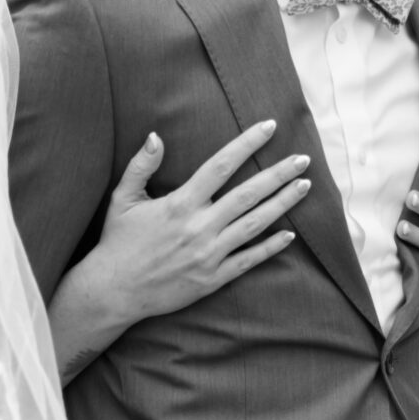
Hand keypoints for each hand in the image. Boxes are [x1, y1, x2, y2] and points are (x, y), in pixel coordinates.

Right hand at [49, 120, 309, 376]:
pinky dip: (270, 247)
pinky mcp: (212, 279)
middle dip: (278, 175)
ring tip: (304, 187)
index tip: (269, 127)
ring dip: (282, 204)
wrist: (113, 292)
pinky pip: (248, 260)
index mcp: (179, 204)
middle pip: (248, 194)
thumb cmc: (117, 243)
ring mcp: (208, 254)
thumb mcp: (122, 199)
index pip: (220, 166)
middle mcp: (199, 227)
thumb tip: (155, 135)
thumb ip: (141, 166)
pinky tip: (290, 234)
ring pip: (254, 225)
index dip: (247, 144)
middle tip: (304, 160)